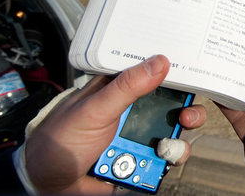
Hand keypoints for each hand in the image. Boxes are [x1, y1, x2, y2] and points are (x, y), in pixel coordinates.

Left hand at [24, 55, 206, 194]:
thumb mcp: (94, 107)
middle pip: (175, 106)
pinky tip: (157, 161)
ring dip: (178, 140)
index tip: (195, 76)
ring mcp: (141, 137)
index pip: (158, 75)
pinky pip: (168, 159)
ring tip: (167, 147)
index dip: (179, 75)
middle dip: (189, 111)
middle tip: (188, 116)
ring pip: (176, 133)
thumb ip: (127, 86)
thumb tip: (160, 62)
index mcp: (123, 90)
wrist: (49, 183)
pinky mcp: (144, 161)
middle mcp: (136, 112)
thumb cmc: (61, 139)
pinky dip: (168, 160)